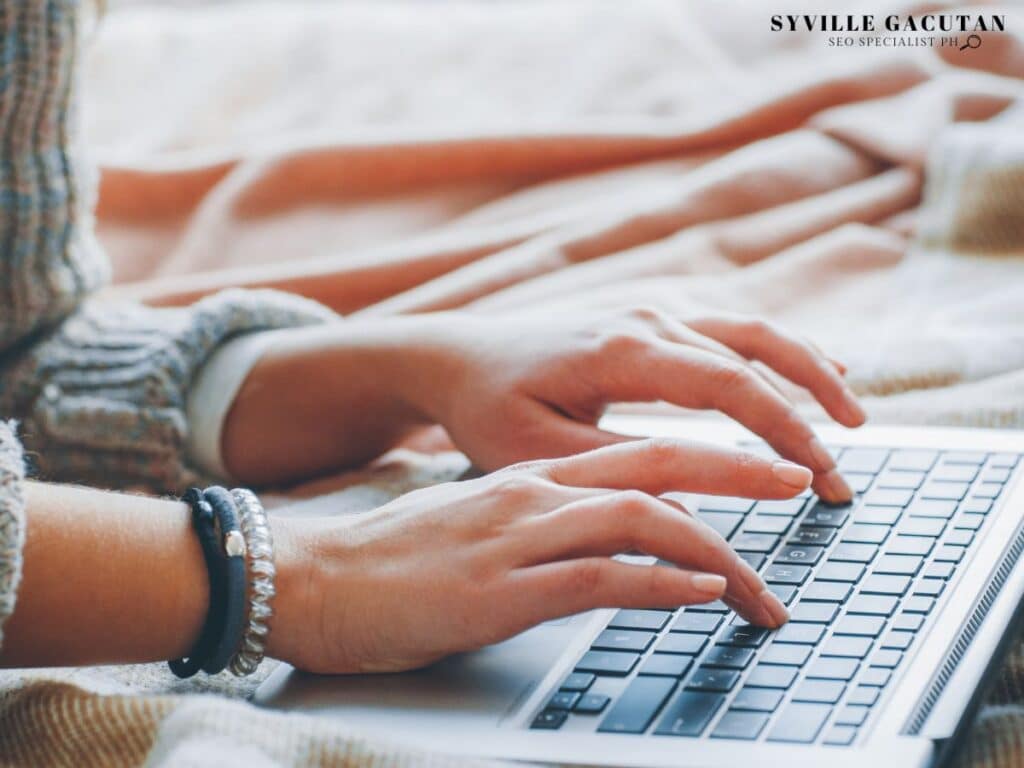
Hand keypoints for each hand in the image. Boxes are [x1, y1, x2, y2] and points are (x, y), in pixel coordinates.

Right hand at [268, 439, 802, 673]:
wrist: (314, 578)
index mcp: (533, 474)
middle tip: (802, 483)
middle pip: (660, 463)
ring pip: (642, 520)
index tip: (765, 474)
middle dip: (741, 471)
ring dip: (717, 552)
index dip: (715, 458)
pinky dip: (660, 585)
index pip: (643, 451)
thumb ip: (546, 524)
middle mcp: (535, 492)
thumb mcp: (480, 524)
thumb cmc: (396, 558)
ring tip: (764, 587)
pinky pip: (600, 577)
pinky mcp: (501, 590)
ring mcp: (519, 536)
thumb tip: (608, 540)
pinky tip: (698, 598)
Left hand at [389, 308, 862, 502]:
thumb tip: (693, 511)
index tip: (817, 477)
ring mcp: (651, 309)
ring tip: (853, 417)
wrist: (457, 357)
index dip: (783, 430)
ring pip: (752, 330)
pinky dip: (778, 351)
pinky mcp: (651, 316)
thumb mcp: (539, 453)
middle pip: (755, 353)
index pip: (728, 385)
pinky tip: (812, 371)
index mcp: (622, 349)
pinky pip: (731, 326)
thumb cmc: (489, 406)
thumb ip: (618, 473)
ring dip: (808, 371)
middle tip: (841, 472)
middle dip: (809, 412)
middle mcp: (646, 317)